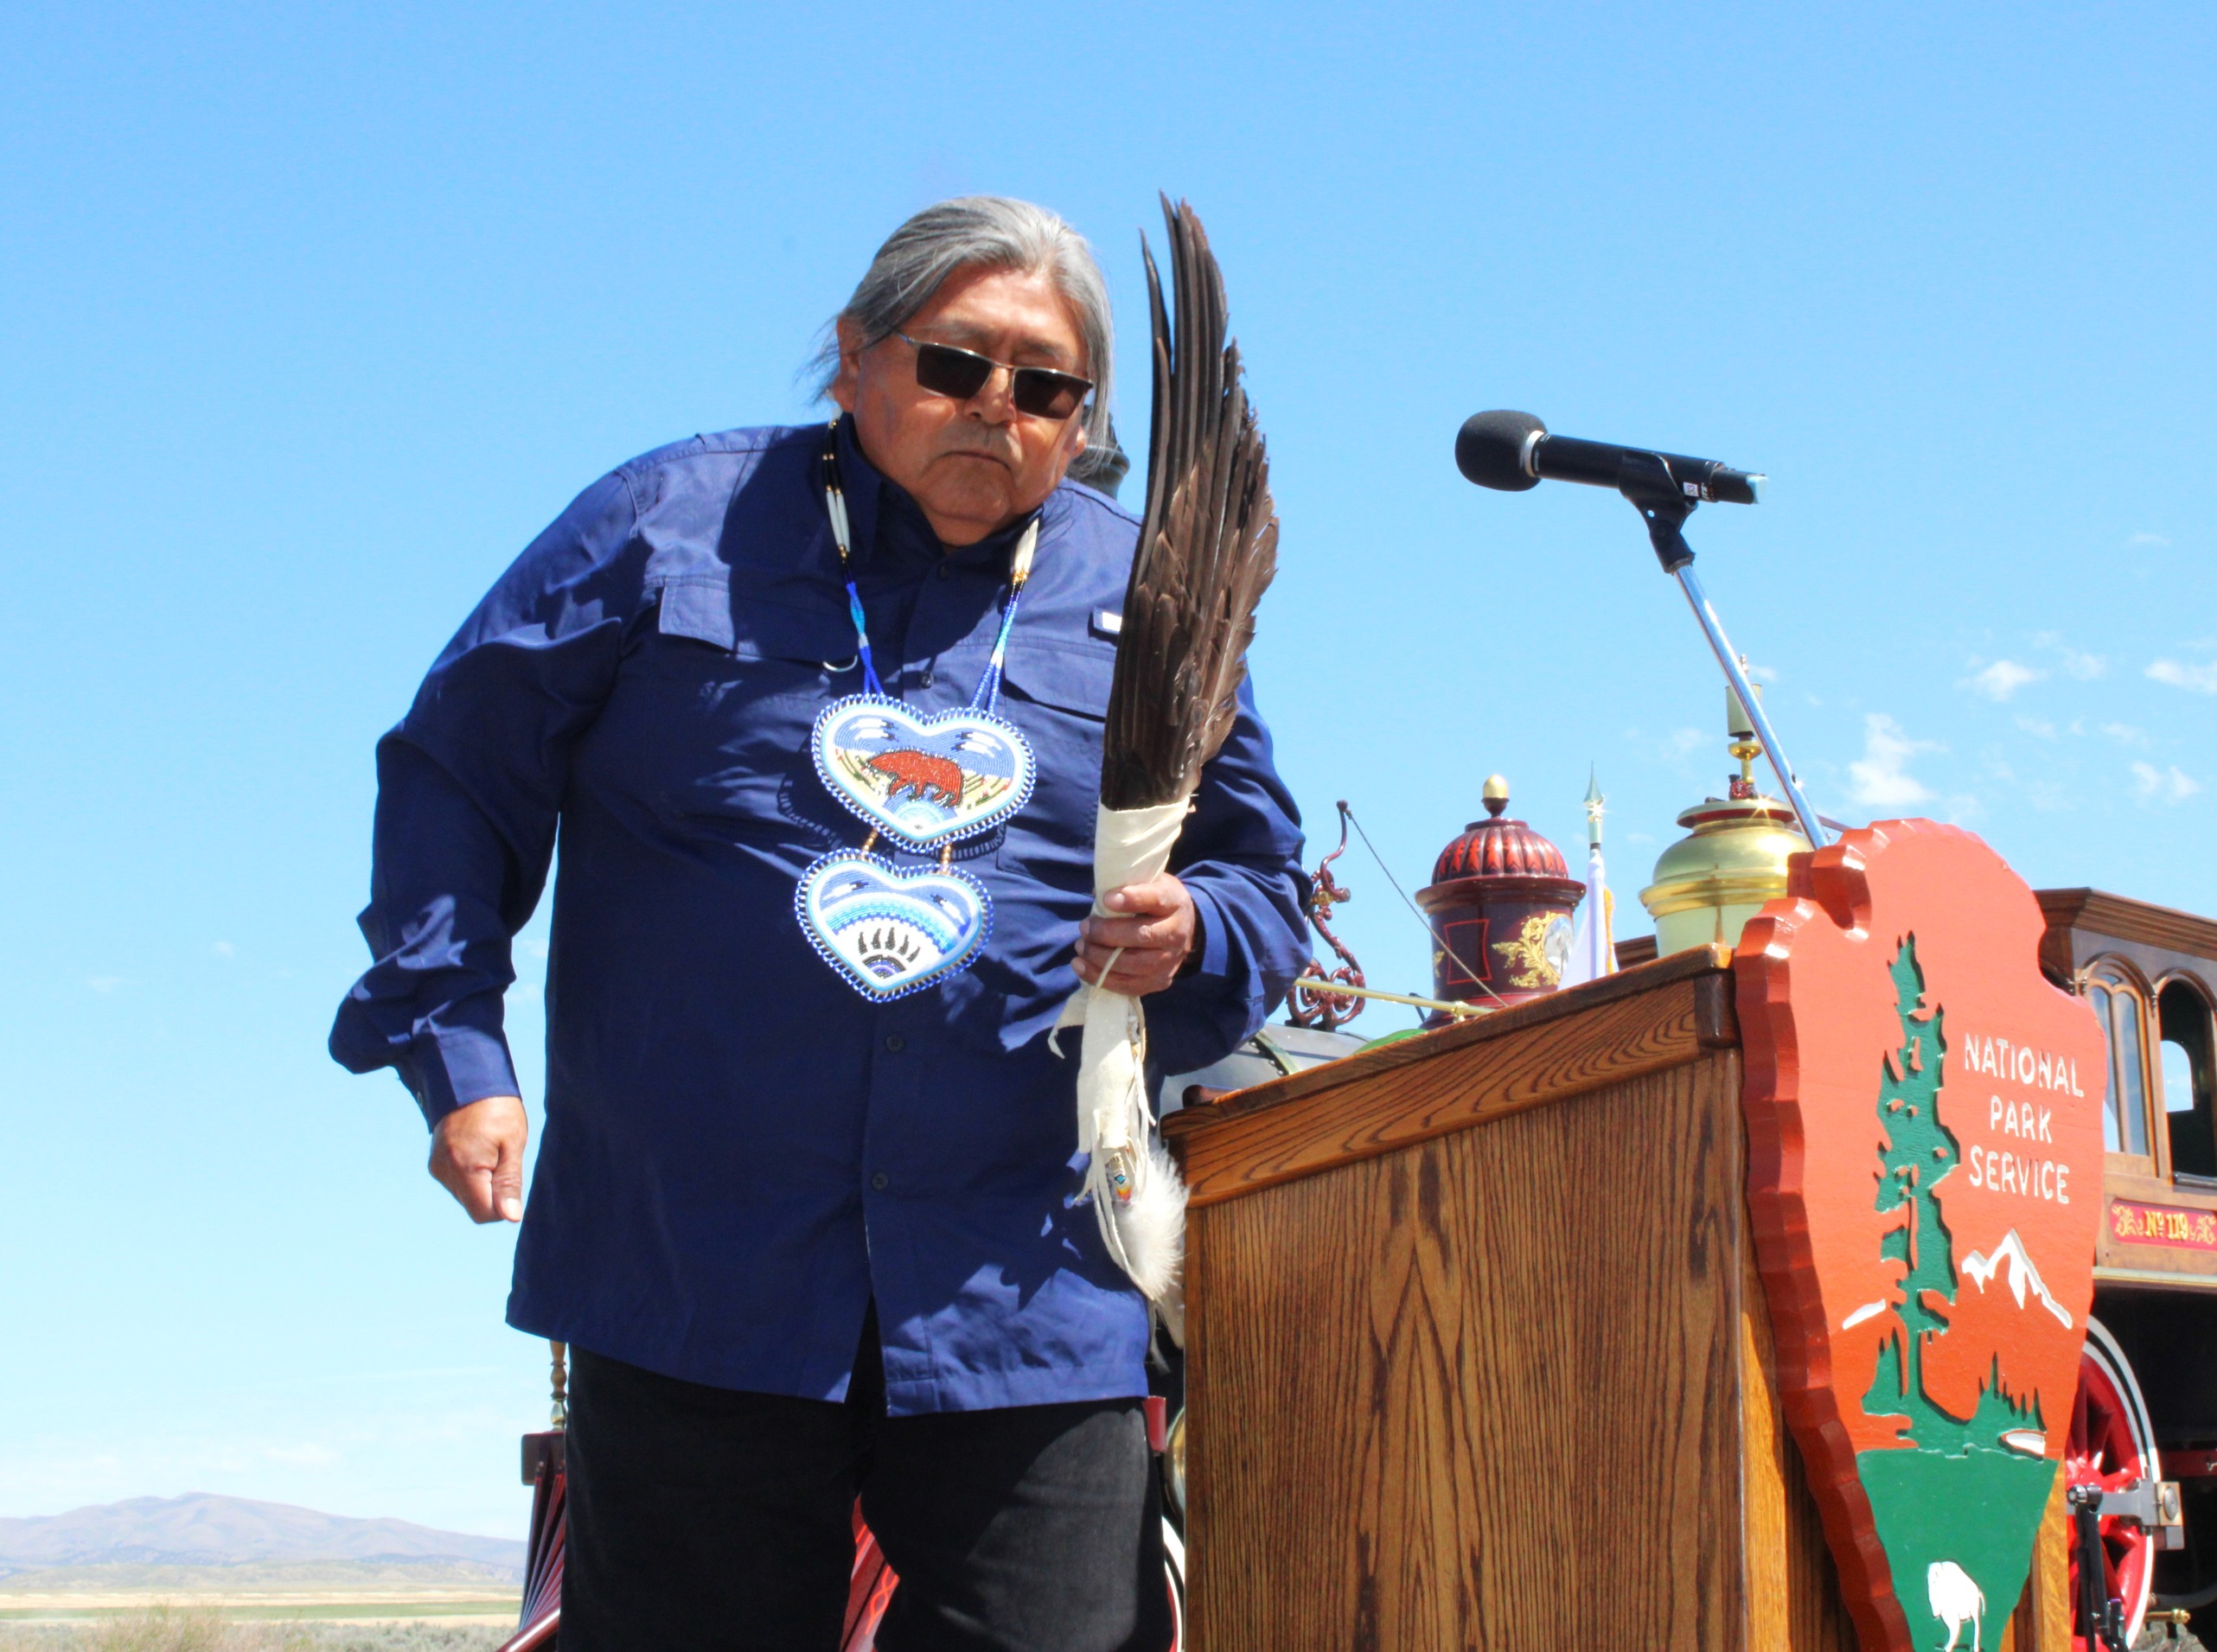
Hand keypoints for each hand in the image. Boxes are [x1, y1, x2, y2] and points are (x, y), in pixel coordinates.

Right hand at [429, 1095, 528, 1223]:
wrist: (467, 1080)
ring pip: (466, 1196)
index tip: (511, 1177)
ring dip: (482, 1183)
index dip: (502, 1206)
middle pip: (474, 1206)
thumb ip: (509, 1183)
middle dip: (493, 1192)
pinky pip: (457, 1183)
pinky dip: (471, 1175)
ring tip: (490, 1149)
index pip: (484, 1214)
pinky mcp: (435, 1163)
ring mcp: (437, 1167)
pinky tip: (478, 1149)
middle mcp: (445, 1172)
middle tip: (502, 1157)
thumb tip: (510, 1218)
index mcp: (465, 1168)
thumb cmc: (497, 1109)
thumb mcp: (513, 1144)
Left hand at [1075, 875, 1199, 997]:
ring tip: (1080, 946)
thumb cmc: (1157, 903)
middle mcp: (1176, 934)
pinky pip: (1129, 985)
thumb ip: (1125, 884)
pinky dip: (1101, 978)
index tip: (1106, 898)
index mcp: (1174, 903)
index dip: (1132, 899)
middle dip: (1107, 933)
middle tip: (1084, 927)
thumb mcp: (1149, 883)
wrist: (1185, 930)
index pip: (1156, 900)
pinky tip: (1080, 966)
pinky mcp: (1159, 981)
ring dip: (1101, 958)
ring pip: (1135, 964)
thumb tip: (1097, 895)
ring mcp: (1169, 961)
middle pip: (1143, 936)